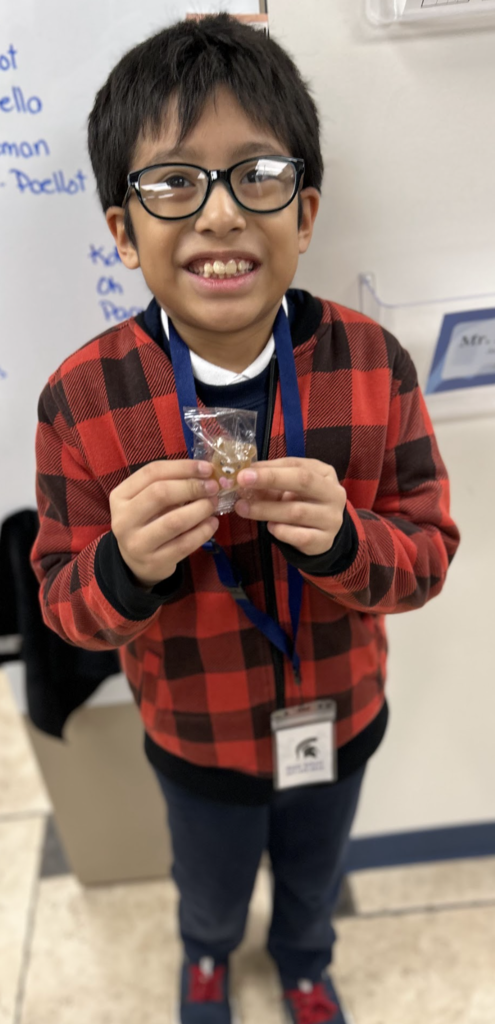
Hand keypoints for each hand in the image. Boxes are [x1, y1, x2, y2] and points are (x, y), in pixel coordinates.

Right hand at [109, 460, 219, 589]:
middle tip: (213, 487)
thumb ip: (171, 483)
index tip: (207, 468)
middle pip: (161, 494)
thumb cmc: (148, 521)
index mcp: (120, 496)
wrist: (136, 562)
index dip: (182, 467)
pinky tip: (212, 523)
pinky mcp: (154, 562)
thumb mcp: (148, 500)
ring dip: (200, 509)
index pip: (152, 472)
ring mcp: (137, 543)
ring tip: (213, 504)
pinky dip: (203, 531)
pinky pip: (184, 544)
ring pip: (174, 521)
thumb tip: (207, 473)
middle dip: (192, 487)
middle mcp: (123, 519)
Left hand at [235, 457, 346, 556]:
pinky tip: (271, 527)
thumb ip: (271, 480)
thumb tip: (244, 475)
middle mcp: (333, 494)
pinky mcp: (324, 541)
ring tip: (243, 508)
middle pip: (303, 481)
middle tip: (242, 482)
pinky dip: (280, 531)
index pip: (297, 465)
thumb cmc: (303, 503)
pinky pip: (299, 536)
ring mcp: (331, 519)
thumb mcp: (290, 487)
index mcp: (324, 474)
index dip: (270, 469)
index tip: (244, 473)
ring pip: (296, 512)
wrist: (322, 534)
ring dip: (265, 509)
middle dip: (271, 479)